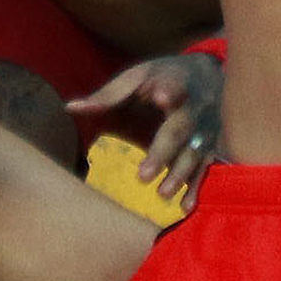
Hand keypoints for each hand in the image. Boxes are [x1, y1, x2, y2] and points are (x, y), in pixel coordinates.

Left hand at [71, 49, 221, 204]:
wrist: (208, 73)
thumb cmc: (162, 77)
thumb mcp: (138, 77)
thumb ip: (109, 95)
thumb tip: (70, 108)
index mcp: (173, 82)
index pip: (172, 86)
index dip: (170, 91)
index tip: (162, 97)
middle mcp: (193, 107)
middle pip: (179, 130)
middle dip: (163, 152)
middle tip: (143, 176)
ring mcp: (204, 128)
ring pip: (194, 153)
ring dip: (180, 175)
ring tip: (162, 194)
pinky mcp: (210, 145)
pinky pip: (204, 167)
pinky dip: (196, 187)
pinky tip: (185, 206)